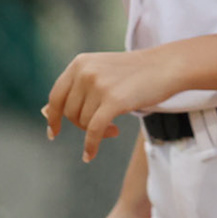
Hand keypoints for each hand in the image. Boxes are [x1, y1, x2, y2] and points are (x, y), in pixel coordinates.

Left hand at [45, 49, 181, 161]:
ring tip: (113, 129)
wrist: (168, 66)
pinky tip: (90, 155)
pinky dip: (90, 146)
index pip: (56, 96)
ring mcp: (99, 85)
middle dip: (83, 126)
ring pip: (83, 123)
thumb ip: (79, 87)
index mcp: (80, 63)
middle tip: (104, 128)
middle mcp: (85, 72)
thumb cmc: (137, 71)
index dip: (53, 117)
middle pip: (70, 113)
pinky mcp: (114, 100)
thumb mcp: (103, 70)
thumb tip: (48, 113)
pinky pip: (93, 131)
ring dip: (96, 133)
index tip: (54, 132)